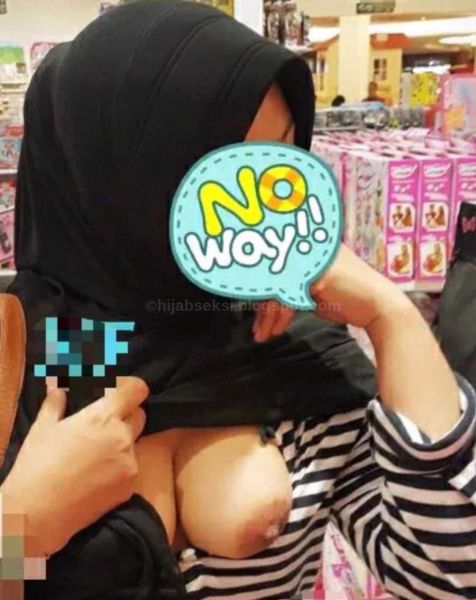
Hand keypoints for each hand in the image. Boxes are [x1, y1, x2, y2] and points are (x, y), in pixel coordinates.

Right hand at [1, 377, 147, 556]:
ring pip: (133, 445)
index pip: (137, 390)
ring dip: (119, 445)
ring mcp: (129, 463)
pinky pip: (128, 469)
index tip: (118, 393)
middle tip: (102, 426)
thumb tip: (59, 390)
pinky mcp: (129, 487)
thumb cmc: (37, 465)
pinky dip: (116, 469)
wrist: (37, 514)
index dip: (130, 388)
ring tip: (91, 458)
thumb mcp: (43, 427)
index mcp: (104, 417)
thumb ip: (56, 403)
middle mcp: (123, 437)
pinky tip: (94, 478)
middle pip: (139, 416)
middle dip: (126, 416)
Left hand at [253, 245, 411, 342]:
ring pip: (277, 287)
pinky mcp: (314, 275)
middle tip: (256, 329)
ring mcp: (311, 258)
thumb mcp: (313, 290)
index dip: (261, 292)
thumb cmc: (348, 299)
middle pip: (272, 276)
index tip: (257, 314)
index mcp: (308, 246)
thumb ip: (292, 287)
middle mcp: (308, 247)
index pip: (274, 266)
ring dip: (267, 315)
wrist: (379, 306)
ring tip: (262, 335)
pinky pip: (287, 297)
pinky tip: (275, 331)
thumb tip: (266, 300)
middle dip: (261, 307)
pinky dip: (279, 316)